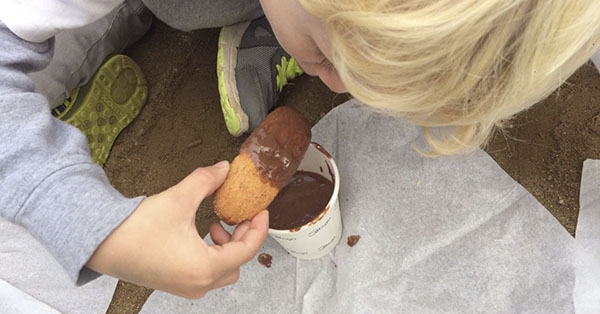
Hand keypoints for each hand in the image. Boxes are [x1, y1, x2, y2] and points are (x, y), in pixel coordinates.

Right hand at [86, 161, 268, 298]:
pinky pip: (205, 273)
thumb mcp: (179, 198)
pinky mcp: (174, 284)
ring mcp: (186, 287)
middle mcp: (199, 284)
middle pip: (237, 263)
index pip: (247, 250)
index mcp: (206, 268)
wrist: (99, 245)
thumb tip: (224, 169)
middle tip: (239, 216)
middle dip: (243, 238)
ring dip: (227, 247)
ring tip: (216, 223)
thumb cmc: (137, 228)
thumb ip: (206, 181)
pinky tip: (199, 233)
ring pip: (222, 270)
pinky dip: (212, 254)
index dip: (259, 228)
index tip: (261, 211)